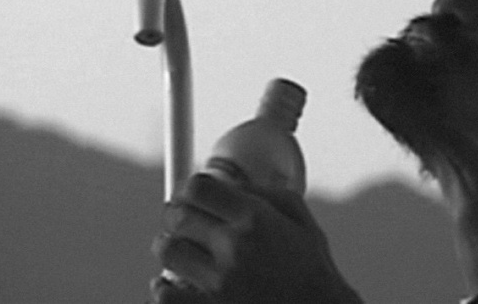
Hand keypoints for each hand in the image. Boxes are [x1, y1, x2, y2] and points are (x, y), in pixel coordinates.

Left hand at [149, 173, 361, 302]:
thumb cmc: (313, 269)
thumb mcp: (300, 218)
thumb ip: (264, 194)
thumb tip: (230, 184)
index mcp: (254, 219)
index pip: (197, 188)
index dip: (190, 188)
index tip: (191, 194)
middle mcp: (233, 247)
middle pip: (176, 216)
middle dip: (176, 213)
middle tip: (184, 219)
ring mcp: (218, 282)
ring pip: (166, 251)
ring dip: (170, 246)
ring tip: (182, 250)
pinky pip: (164, 294)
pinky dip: (164, 286)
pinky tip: (176, 282)